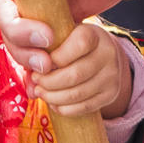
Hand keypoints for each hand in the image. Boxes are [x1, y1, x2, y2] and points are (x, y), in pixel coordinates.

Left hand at [0, 0, 136, 119]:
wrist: (100, 52)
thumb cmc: (69, 43)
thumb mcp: (57, 37)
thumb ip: (40, 52)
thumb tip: (31, 84)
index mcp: (94, 34)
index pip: (79, 44)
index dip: (56, 57)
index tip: (41, 61)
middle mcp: (108, 53)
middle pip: (75, 74)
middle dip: (48, 81)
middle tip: (35, 80)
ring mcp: (112, 75)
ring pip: (78, 93)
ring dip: (53, 96)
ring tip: (40, 92)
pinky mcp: (112, 93)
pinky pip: (85, 107)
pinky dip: (64, 108)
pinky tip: (53, 102)